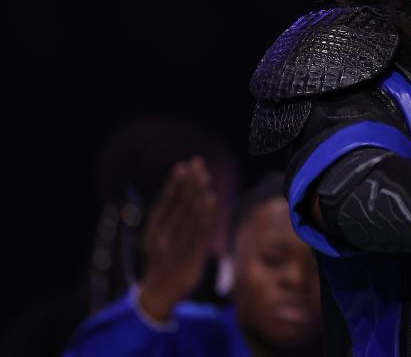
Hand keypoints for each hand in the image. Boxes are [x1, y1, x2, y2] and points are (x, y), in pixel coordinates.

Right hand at [138, 156, 216, 321]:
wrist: (159, 295)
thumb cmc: (161, 261)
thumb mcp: (156, 240)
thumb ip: (166, 218)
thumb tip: (177, 191)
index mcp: (153, 231)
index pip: (165, 203)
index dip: (174, 184)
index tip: (182, 166)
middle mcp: (163, 238)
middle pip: (179, 205)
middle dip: (189, 182)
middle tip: (197, 162)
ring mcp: (177, 248)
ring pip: (190, 216)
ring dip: (198, 194)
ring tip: (205, 176)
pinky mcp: (191, 257)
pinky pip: (200, 231)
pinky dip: (206, 214)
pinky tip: (211, 198)